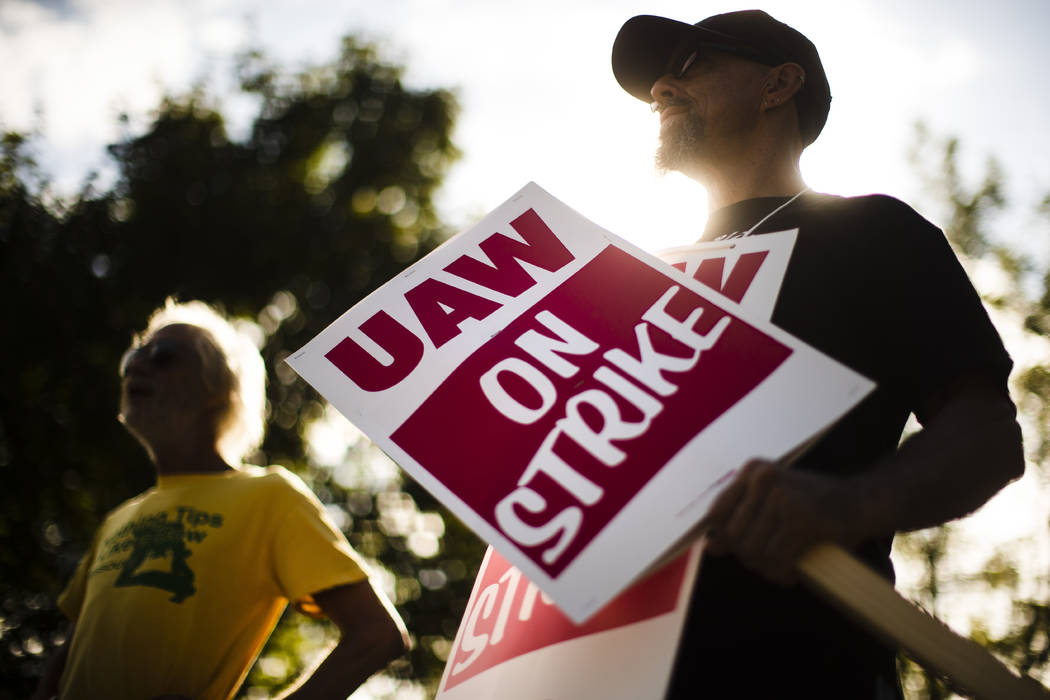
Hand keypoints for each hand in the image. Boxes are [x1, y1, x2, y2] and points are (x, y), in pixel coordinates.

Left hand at [699, 459, 860, 585]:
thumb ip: (740, 520)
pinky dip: (784, 574)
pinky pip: (778, 560)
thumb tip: (710, 547)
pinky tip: (794, 572)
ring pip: (755, 552)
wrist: (863, 501)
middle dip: (750, 556)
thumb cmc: (813, 503)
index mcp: (752, 471)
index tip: (740, 547)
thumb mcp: (772, 502)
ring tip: (784, 565)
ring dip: (768, 568)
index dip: (724, 537)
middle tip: (771, 560)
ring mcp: (783, 497)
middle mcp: (763, 479)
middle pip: (735, 537)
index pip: (717, 513)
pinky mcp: (803, 519)